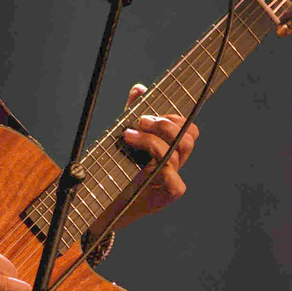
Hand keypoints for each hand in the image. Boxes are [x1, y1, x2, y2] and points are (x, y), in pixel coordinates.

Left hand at [88, 84, 199, 238]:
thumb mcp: (124, 137)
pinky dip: (160, 168)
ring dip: (152, 141)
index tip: (149, 112)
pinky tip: (141, 165)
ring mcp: (173, 178)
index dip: (173, 117)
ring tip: (128, 136)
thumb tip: (140, 89)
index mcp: (169, 146)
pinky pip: (174, 181)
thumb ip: (131, 114)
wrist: (102, 201)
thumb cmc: (116, 168)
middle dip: (165, 125)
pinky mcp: (168, 195)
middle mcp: (175, 161)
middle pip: (189, 136)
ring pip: (177, 153)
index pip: (187, 127)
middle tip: (141, 121)